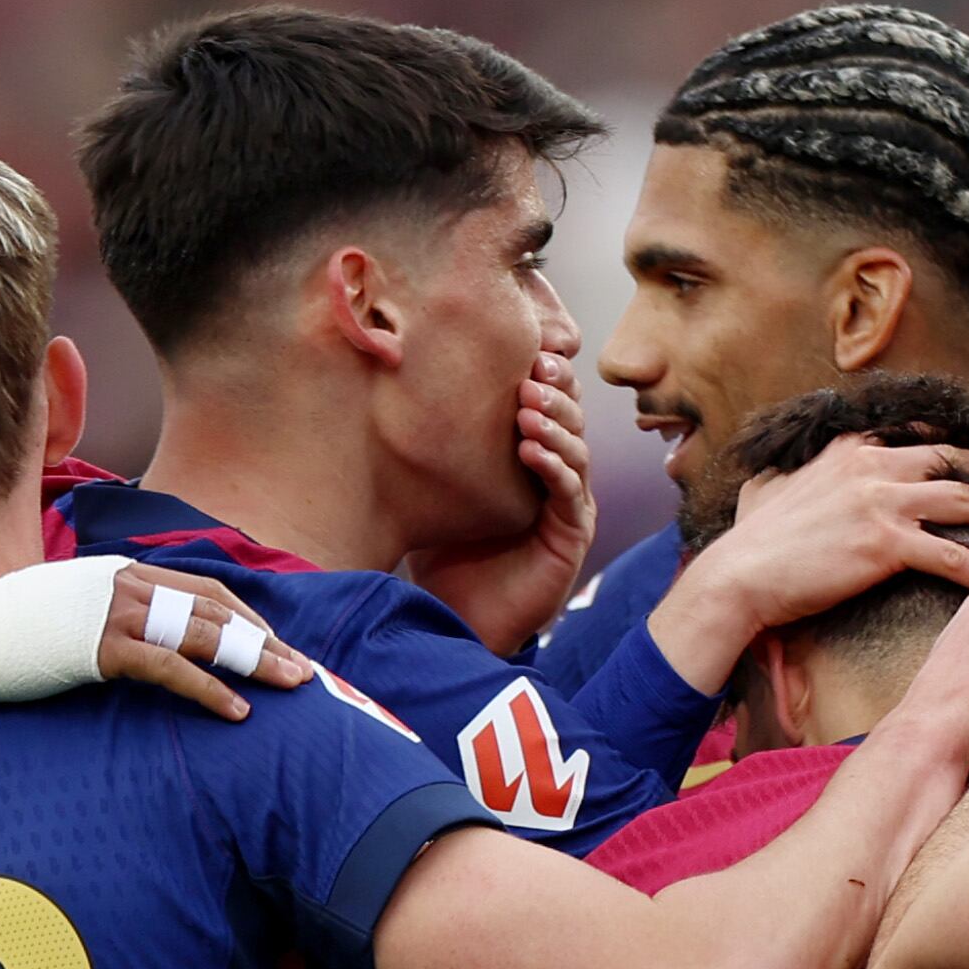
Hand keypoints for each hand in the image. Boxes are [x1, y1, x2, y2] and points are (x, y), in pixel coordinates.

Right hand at [0, 557, 316, 722]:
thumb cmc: (3, 637)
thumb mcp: (64, 615)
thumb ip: (107, 620)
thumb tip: (139, 645)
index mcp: (119, 572)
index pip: (203, 590)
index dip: (247, 619)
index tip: (277, 648)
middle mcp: (121, 582)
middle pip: (214, 608)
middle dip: (265, 641)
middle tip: (306, 673)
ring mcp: (107, 611)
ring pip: (200, 633)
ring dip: (253, 662)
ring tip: (292, 688)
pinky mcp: (93, 646)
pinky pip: (166, 667)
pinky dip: (207, 689)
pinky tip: (235, 713)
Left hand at [404, 347, 597, 656]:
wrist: (458, 619)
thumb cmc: (446, 557)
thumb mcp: (436, 494)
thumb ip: (432, 451)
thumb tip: (391, 394)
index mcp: (528, 461)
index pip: (547, 407)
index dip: (545, 377)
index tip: (526, 349)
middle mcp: (555, 479)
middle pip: (571, 421)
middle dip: (555, 391)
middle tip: (535, 367)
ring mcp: (569, 507)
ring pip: (576, 452)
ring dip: (554, 425)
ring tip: (527, 406)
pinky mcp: (572, 537)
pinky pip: (571, 494)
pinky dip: (554, 468)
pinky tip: (531, 450)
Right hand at [651, 435, 968, 690]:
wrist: (737, 576)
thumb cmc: (755, 544)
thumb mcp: (783, 488)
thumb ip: (811, 474)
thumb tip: (809, 475)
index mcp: (853, 448)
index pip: (924, 435)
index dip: (966, 446)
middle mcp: (872, 464)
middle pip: (958, 460)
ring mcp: (881, 501)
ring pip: (965, 499)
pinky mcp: (884, 543)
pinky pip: (951, 554)